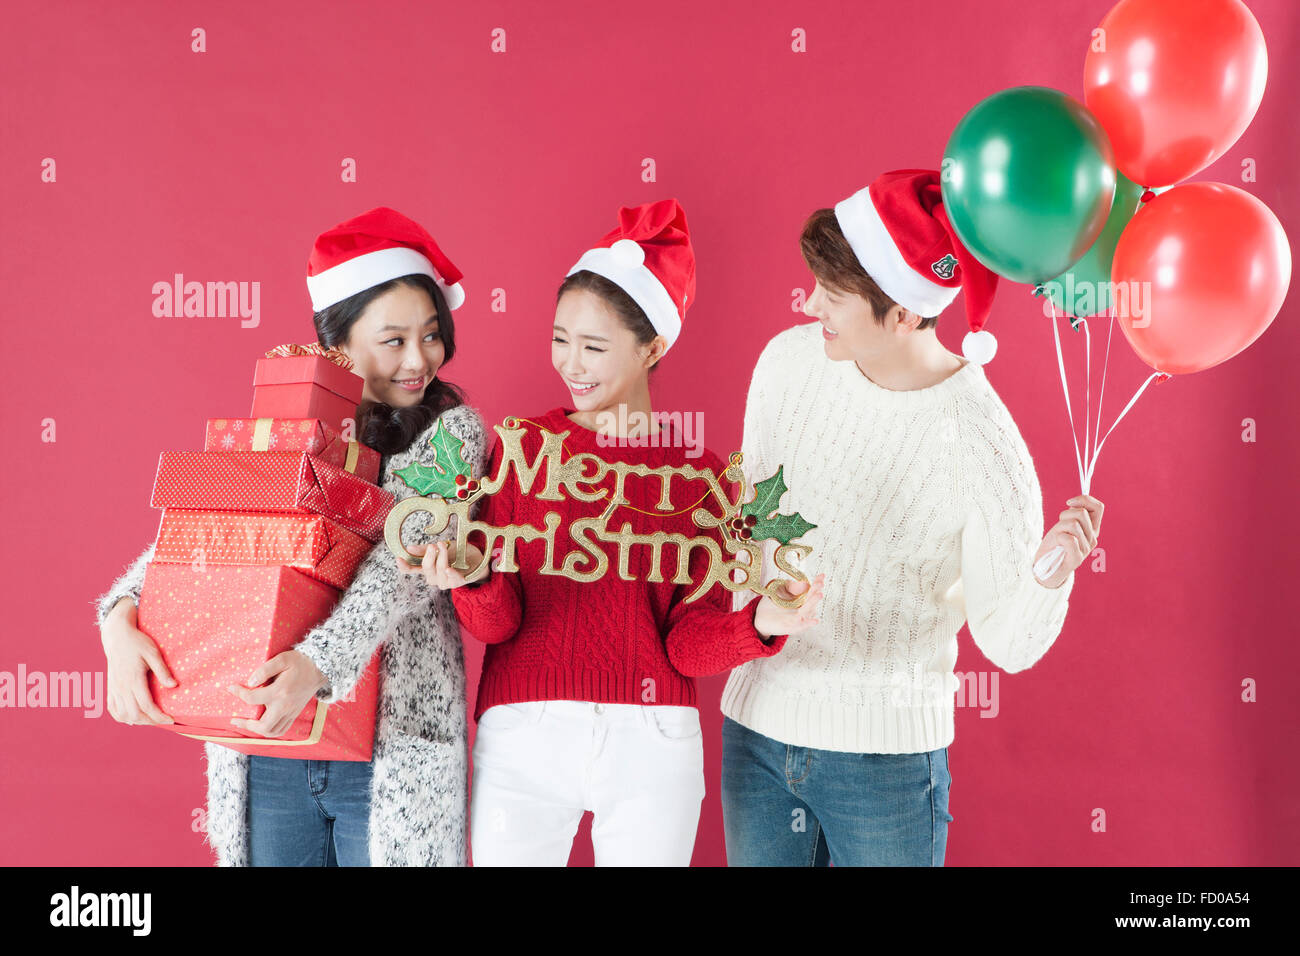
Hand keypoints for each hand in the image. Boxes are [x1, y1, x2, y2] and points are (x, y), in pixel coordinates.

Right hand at [101, 598, 175, 724]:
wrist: (117, 636)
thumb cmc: (138, 643)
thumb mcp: (153, 653)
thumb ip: (162, 670)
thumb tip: (174, 686)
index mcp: (133, 679)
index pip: (146, 706)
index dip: (159, 716)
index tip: (171, 719)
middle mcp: (121, 687)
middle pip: (135, 714)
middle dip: (151, 721)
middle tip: (164, 719)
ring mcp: (114, 689)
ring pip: (123, 715)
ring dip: (138, 721)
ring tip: (152, 719)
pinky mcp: (110, 688)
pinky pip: (113, 709)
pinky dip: (123, 717)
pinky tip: (134, 717)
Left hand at [227, 650, 327, 737]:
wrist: (321, 668)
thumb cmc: (300, 662)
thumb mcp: (282, 659)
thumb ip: (264, 670)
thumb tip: (250, 682)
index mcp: (280, 692)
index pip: (252, 698)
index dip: (239, 693)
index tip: (231, 688)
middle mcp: (285, 706)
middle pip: (263, 725)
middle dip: (246, 724)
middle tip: (235, 719)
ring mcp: (291, 712)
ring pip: (272, 731)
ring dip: (257, 731)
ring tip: (247, 724)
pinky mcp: (295, 713)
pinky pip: (281, 729)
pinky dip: (269, 730)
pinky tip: (262, 724)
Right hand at [396, 540, 493, 589]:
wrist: (476, 558)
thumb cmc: (456, 553)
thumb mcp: (441, 547)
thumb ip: (426, 549)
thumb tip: (409, 548)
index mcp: (427, 568)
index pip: (411, 570)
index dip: (404, 566)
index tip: (398, 558)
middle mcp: (433, 577)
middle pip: (426, 569)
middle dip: (429, 556)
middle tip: (434, 545)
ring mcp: (444, 581)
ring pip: (440, 571)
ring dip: (442, 558)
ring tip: (445, 546)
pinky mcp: (457, 582)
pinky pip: (452, 580)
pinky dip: (451, 574)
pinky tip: (449, 569)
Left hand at [753, 573, 825, 638]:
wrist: (759, 617)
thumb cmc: (772, 604)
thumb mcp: (780, 591)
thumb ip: (791, 587)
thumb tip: (804, 584)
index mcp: (801, 600)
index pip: (811, 591)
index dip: (817, 583)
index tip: (822, 575)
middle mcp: (802, 610)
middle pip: (811, 600)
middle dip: (816, 591)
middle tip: (820, 583)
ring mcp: (797, 619)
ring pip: (807, 611)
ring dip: (813, 603)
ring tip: (819, 594)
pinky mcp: (790, 627)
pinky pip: (800, 626)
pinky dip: (808, 624)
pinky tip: (815, 620)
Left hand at [1034, 494, 1103, 588]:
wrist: (1046, 567)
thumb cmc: (1055, 544)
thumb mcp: (1064, 525)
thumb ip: (1073, 515)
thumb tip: (1074, 501)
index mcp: (1093, 529)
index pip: (1098, 508)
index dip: (1084, 500)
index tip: (1069, 502)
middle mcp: (1093, 538)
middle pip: (1081, 513)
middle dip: (1065, 515)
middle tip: (1059, 527)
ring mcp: (1086, 548)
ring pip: (1073, 524)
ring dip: (1059, 527)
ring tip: (1058, 538)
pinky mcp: (1077, 558)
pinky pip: (1069, 539)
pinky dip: (1059, 538)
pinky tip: (1058, 545)